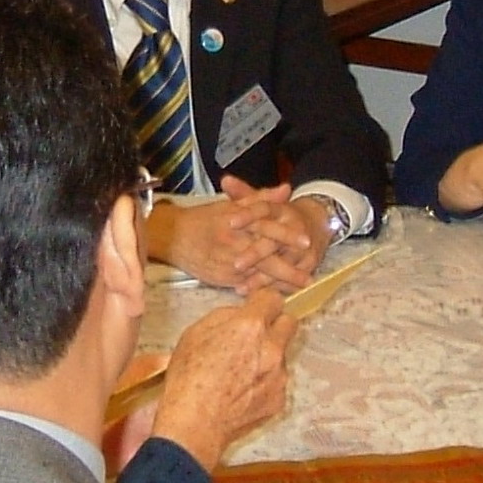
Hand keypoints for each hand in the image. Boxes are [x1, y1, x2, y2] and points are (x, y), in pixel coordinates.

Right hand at [148, 178, 312, 289]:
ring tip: (299, 287)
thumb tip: (287, 190)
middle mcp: (233, 242)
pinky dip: (261, 289)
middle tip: (309, 276)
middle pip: (265, 257)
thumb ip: (261, 198)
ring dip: (279, 282)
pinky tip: (277, 293)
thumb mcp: (232, 205)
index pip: (266, 227)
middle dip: (288, 268)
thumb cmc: (206, 218)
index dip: (287, 235)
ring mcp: (227, 262)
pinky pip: (245, 285)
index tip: (307, 242)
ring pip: (257, 275)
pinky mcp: (221, 277)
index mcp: (237, 221)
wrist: (173, 235)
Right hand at [148, 294, 294, 469]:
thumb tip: (240, 315)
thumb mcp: (194, 334)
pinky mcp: (280, 398)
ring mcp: (279, 375)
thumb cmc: (188, 380)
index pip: (274, 299)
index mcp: (250, 327)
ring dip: (267, 358)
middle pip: (289, 323)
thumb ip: (224, 317)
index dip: (263, 303)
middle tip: (255, 338)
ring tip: (239, 374)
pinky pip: (276, 382)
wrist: (194, 424)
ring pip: (281, 355)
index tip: (258, 309)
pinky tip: (242, 392)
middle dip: (275, 326)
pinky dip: (264, 383)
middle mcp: (271, 348)